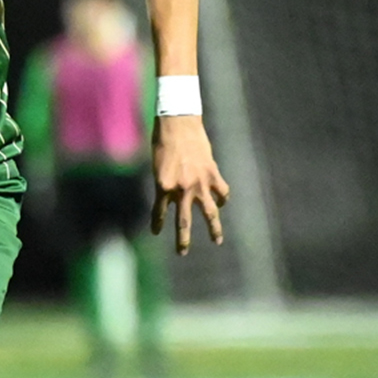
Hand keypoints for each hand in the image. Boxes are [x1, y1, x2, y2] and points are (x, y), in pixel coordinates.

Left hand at [152, 115, 229, 254]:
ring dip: (214, 228)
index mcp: (162, 187)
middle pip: (183, 222)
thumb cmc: (162, 142)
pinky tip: (222, 204)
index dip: (156, 223)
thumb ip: (164, 184)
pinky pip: (221, 193)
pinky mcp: (213, 174)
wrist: (179, 123)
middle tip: (182, 253)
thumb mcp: (157, 166)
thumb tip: (171, 197)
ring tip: (217, 241)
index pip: (158, 212)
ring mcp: (199, 183)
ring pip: (209, 213)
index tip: (155, 232)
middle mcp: (181, 189)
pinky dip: (222, 199)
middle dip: (183, 240)